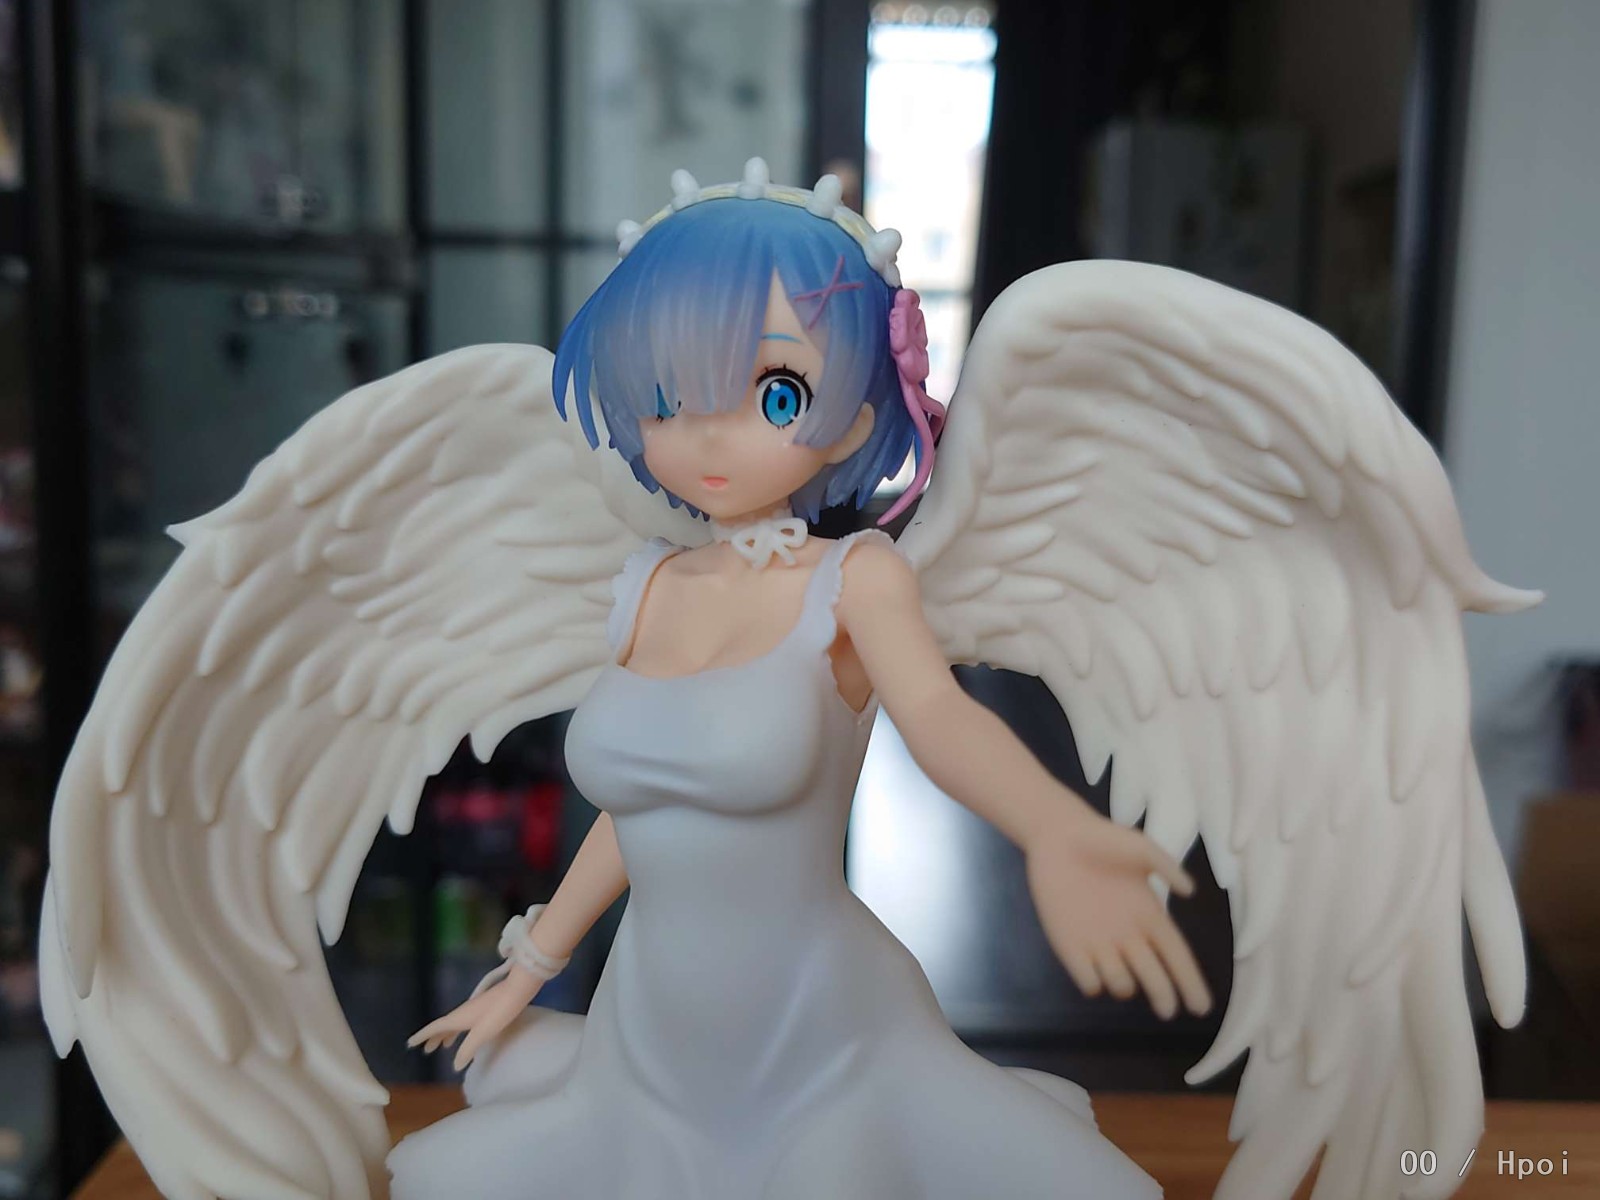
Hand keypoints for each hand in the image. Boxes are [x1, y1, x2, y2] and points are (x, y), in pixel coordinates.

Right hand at [407, 966, 543, 1070]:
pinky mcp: (483, 1008)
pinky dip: (459, 1030)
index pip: (435, 1028)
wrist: (517, 990)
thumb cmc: (498, 1012)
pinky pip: (464, 1022)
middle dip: (434, 1038)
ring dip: (446, 1034)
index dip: (422, 1036)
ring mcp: (472, 1009)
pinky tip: (466, 1034)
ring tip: (444, 1046)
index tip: (410, 1043)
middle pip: (443, 1026)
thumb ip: (467, 1050)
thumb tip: (455, 1066)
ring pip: (454, 1024)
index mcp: (457, 1018)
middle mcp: (462, 1012)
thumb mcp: (482, 1034)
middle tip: (427, 1050)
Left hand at [1025, 808, 1211, 1019]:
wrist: (1056, 837)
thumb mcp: (1141, 847)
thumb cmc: (1102, 840)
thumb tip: (1190, 892)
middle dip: (1163, 995)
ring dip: (1124, 984)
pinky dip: (1092, 982)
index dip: (1191, 982)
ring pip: (1121, 984)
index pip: (1178, 957)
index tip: (1202, 1007)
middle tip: (1167, 1010)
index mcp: (1151, 917)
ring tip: (1123, 977)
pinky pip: (1087, 980)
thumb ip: (1166, 866)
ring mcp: (1100, 945)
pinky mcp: (1070, 947)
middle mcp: (1130, 938)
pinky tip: (1093, 971)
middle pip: (1154, 978)